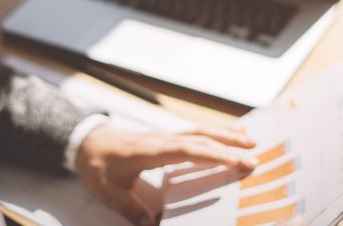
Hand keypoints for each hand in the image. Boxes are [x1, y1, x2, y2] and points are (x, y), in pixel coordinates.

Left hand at [75, 125, 257, 225]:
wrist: (87, 142)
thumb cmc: (98, 166)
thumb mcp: (109, 193)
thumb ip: (132, 210)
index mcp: (150, 152)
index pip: (187, 151)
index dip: (213, 155)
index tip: (236, 162)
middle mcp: (162, 140)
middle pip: (201, 139)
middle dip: (229, 147)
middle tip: (255, 158)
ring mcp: (166, 136)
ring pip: (201, 132)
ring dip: (227, 135)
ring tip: (252, 141)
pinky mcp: (167, 138)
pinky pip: (196, 132)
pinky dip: (216, 131)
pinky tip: (232, 131)